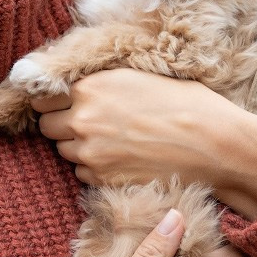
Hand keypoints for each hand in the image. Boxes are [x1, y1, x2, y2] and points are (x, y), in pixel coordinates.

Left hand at [32, 68, 256, 217]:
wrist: (214, 145)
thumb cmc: (188, 104)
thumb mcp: (141, 77)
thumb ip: (103, 83)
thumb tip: (81, 86)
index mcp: (91, 87)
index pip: (43, 98)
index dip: (53, 101)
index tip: (65, 104)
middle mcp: (83, 119)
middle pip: (47, 127)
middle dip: (62, 126)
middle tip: (89, 124)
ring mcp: (90, 153)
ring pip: (64, 152)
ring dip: (79, 148)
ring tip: (111, 142)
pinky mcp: (102, 180)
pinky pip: (82, 174)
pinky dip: (95, 169)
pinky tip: (121, 160)